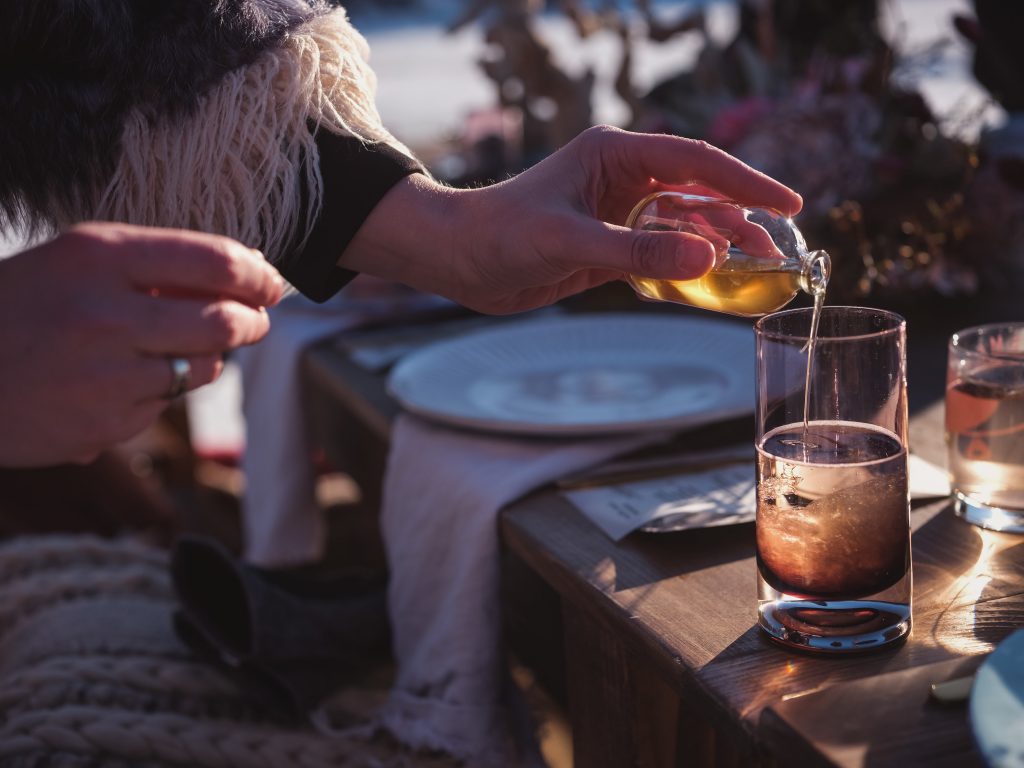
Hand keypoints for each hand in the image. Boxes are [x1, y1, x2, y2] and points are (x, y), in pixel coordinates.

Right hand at [0, 222, 283, 466]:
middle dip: (253, 321)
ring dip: (207, 355)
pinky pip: (166, 405)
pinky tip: (119, 379)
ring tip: (172, 344)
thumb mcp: (76, 261)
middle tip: (255, 319)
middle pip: (225, 321)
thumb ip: (155, 265)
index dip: (258, 273)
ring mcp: (106, 377)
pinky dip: (160, 390)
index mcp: (98, 256)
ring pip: (204, 367)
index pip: (214, 260)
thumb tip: (244, 273)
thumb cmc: (20, 306)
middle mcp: (106, 315)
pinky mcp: (105, 426)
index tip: (270, 281)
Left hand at [341, 125, 802, 313]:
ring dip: (718, 242)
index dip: (746, 181)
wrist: (458, 260)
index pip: (695, 162)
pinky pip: (661, 252)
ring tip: (758, 266)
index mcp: (615, 155)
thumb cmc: (500, 235)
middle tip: (780, 244)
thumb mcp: (570, 242)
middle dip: (741, 215)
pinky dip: (688, 265)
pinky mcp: (609, 245)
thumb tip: (709, 258)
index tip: (789, 202)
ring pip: (684, 223)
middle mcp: (622, 178)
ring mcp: (617, 212)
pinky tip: (712, 280)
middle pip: (699, 191)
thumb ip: (637, 253)